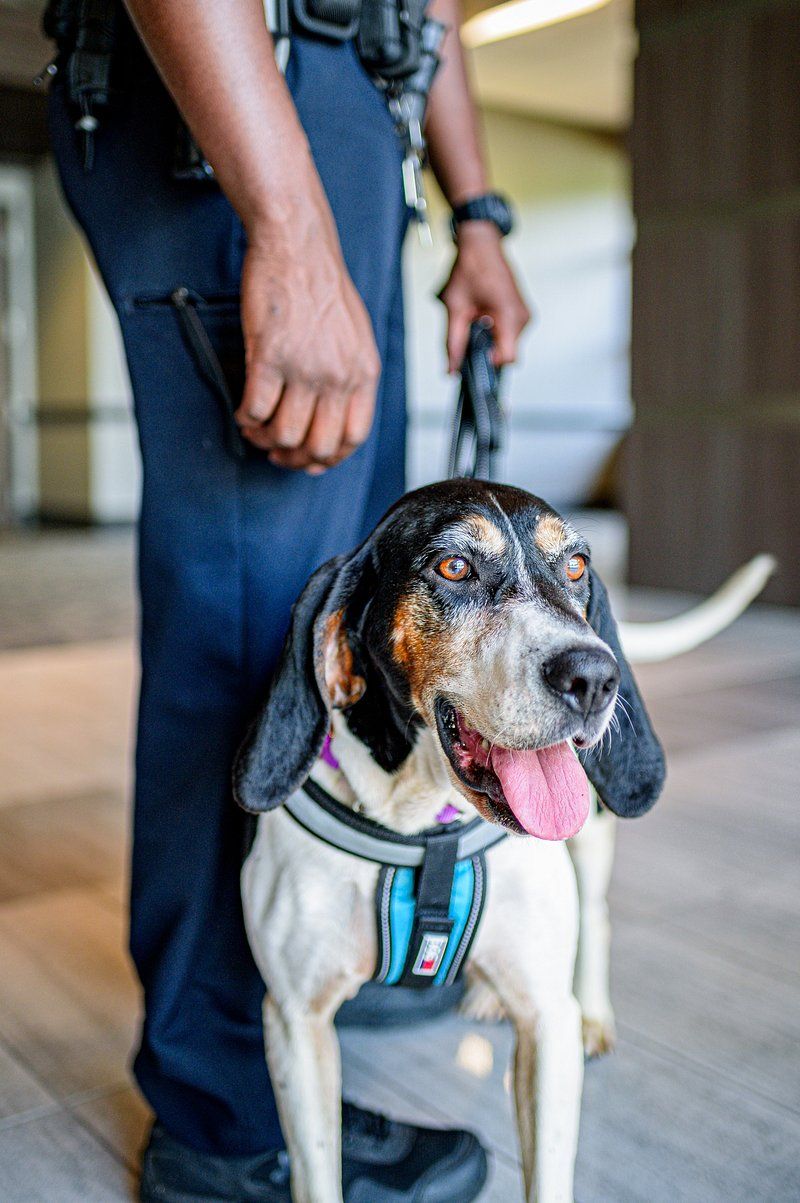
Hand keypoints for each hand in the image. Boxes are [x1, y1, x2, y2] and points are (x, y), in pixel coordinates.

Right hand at [235, 211, 379, 473]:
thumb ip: (350, 375)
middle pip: (319, 444)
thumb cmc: (322, 285)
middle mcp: (339, 375)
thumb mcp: (356, 335)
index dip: (329, 457)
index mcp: (364, 372)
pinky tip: (243, 411)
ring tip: (256, 429)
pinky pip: (256, 409)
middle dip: (295, 457)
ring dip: (265, 439)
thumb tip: (334, 414)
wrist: (298, 245)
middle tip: (278, 451)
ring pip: (285, 434)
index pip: (354, 437)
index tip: (311, 460)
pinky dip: (246, 418)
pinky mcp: (270, 358)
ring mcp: (305, 369)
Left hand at [438, 224, 530, 372]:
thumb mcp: (455, 308)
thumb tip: (450, 369)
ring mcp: (524, 315)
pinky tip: (484, 315)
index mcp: (509, 316)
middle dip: (486, 351)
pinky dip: (495, 331)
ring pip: (508, 345)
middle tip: (470, 330)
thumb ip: (452, 343)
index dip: (489, 364)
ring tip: (477, 317)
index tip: (474, 360)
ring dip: (490, 340)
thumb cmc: (471, 267)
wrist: (481, 244)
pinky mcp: (522, 312)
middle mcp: (522, 318)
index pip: (507, 359)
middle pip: (507, 354)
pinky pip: (510, 334)